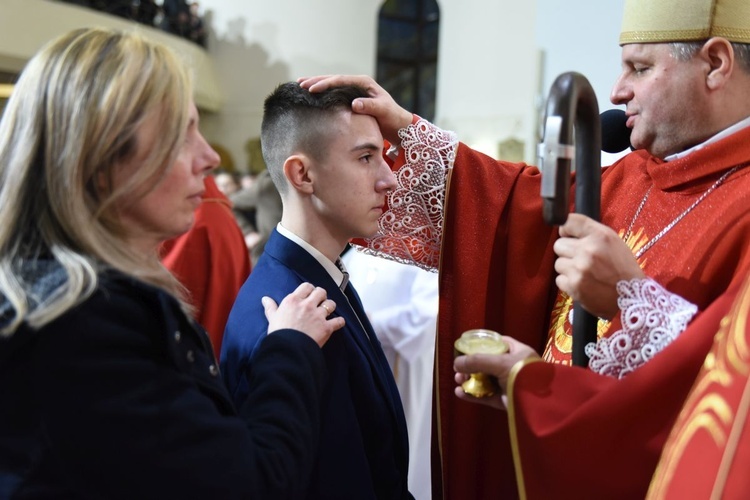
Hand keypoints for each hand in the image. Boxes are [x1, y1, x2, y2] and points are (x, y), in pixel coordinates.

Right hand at [263, 283, 344, 346]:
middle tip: (320, 301)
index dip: (310, 289)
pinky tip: (338, 322)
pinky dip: (339, 322)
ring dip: (330, 306)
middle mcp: (307, 305)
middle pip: (321, 292)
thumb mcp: (272, 318)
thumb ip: (271, 307)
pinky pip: (338, 321)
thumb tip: (265, 299)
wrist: (288, 350)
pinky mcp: (326, 327)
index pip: (307, 286)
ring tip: (328, 311)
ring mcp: (318, 316)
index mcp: (294, 301)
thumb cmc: (279, 334)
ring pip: (331, 304)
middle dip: (322, 295)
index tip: (310, 294)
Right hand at [297, 75, 412, 145]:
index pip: (340, 80)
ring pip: (331, 84)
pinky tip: (312, 95)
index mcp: (364, 83)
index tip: (312, 89)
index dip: (325, 84)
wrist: (397, 123)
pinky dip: (322, 93)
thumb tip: (354, 103)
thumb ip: (370, 106)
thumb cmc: (391, 117)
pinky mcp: (351, 98)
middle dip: (316, 81)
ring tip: (300, 85)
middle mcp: (357, 84)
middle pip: (333, 79)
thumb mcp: (383, 111)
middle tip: (300, 84)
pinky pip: (334, 93)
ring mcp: (354, 90)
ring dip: (316, 84)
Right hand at [453, 336, 538, 409]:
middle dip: (471, 366)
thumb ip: (477, 361)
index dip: (484, 345)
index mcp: (518, 352)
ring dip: (470, 380)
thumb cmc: (522, 374)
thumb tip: (456, 364)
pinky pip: (486, 396)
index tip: (468, 348)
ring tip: (458, 380)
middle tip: (459, 369)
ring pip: (485, 380)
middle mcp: (514, 367)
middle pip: (488, 363)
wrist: (538, 402)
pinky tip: (460, 393)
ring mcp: (509, 384)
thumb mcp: (500, 362)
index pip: (499, 344)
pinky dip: (473, 394)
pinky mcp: (505, 400)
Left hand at [553, 213, 644, 318]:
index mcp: (600, 236)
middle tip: (581, 259)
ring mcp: (579, 269)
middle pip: (559, 245)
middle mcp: (588, 250)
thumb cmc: (623, 268)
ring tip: (585, 274)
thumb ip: (590, 233)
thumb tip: (563, 228)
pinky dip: (568, 283)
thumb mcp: (613, 242)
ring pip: (558, 263)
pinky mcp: (574, 286)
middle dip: (567, 252)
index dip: (566, 228)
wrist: (633, 298)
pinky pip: (559, 279)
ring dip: (568, 269)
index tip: (568, 234)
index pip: (569, 221)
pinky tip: (583, 284)